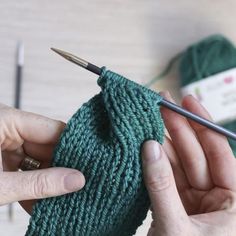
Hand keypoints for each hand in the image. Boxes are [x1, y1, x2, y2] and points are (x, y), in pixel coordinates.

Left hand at [0, 103, 84, 212]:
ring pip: (37, 159)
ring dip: (46, 180)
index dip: (74, 148)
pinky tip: (40, 202)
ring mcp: (3, 141)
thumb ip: (38, 183)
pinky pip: (24, 167)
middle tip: (79, 188)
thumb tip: (75, 181)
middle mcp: (8, 127)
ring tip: (62, 199)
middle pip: (47, 145)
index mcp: (6, 119)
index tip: (89, 167)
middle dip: (61, 168)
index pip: (54, 129)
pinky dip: (31, 184)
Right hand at [142, 92, 235, 235]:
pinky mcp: (179, 205)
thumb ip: (161, 186)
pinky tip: (148, 145)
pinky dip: (157, 162)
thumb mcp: (175, 228)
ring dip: (164, 143)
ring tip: (150, 121)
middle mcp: (220, 199)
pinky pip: (168, 177)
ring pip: (180, 163)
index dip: (201, 124)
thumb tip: (149, 148)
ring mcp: (197, 201)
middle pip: (197, 153)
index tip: (186, 100)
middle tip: (162, 105)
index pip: (219, 152)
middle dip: (179, 128)